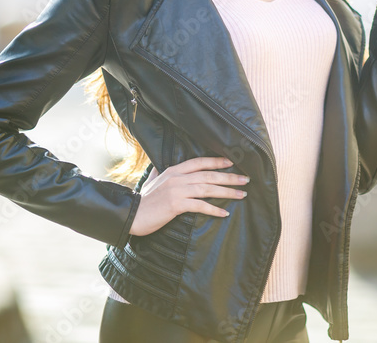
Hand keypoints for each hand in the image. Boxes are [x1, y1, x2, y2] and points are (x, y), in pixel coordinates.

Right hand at [130, 156, 249, 236]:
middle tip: (246, 179)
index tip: (232, 163)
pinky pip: (200, 205)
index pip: (199, 162)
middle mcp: (177, 177)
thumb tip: (159, 166)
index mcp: (173, 170)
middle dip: (229, 177)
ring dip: (227, 192)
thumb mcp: (152, 181)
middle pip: (208, 175)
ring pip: (207, 188)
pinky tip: (224, 213)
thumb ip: (158, 173)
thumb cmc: (143, 201)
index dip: (216, 161)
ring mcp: (177, 190)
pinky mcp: (176, 205)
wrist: (131, 214)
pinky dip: (213, 209)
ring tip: (242, 195)